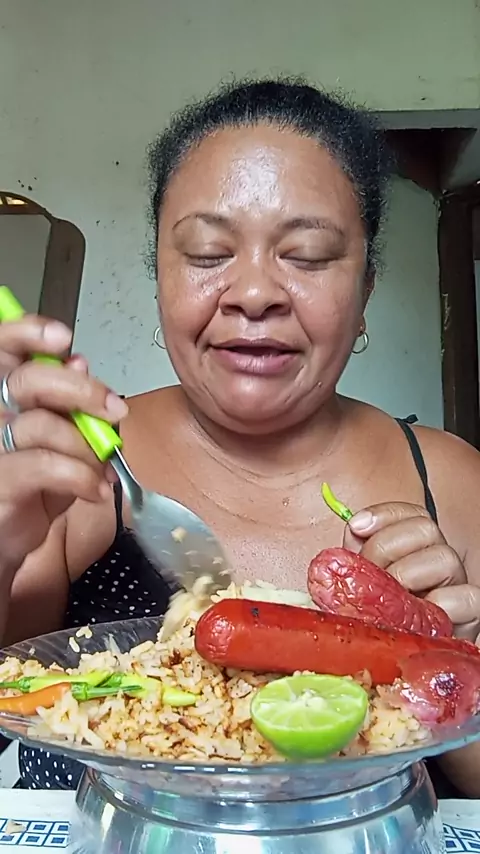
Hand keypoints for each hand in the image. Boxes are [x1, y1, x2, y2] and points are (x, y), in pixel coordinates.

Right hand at [0, 314, 127, 571]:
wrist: (8, 538)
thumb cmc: (34, 486)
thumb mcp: (59, 440)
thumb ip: (66, 403)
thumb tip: (77, 361)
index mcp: (4, 395)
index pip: (3, 347)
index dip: (28, 334)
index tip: (63, 340)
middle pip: (29, 381)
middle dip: (80, 390)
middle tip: (114, 409)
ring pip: (42, 425)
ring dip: (86, 447)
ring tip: (103, 469)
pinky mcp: (0, 481)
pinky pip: (45, 465)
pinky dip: (82, 476)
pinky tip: (97, 489)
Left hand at [343, 501, 479, 640]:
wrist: (397, 661)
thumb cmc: (374, 623)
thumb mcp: (356, 588)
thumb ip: (352, 560)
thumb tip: (348, 540)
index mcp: (410, 549)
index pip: (408, 514)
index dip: (383, 515)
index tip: (357, 528)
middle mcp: (435, 560)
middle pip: (424, 527)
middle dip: (386, 547)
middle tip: (369, 575)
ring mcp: (454, 584)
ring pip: (443, 557)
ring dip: (408, 574)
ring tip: (390, 599)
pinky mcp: (469, 613)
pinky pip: (467, 597)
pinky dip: (442, 603)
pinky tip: (418, 615)